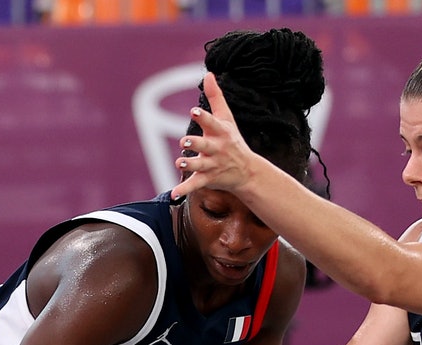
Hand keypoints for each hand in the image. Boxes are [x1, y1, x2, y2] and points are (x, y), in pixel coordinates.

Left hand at [170, 73, 260, 200]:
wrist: (247, 172)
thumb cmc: (233, 140)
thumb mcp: (226, 118)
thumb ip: (216, 97)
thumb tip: (209, 73)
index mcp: (220, 132)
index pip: (211, 123)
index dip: (203, 117)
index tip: (194, 111)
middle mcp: (217, 149)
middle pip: (205, 146)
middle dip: (196, 144)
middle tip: (185, 141)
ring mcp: (212, 165)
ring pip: (199, 165)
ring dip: (189, 164)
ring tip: (179, 162)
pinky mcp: (208, 179)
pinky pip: (195, 185)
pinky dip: (184, 189)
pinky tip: (174, 194)